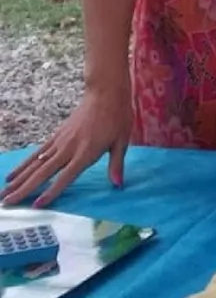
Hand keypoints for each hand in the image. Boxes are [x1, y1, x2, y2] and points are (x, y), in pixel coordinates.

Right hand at [3, 88, 130, 207]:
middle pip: (42, 172)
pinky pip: (36, 153)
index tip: (36, 205)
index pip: (65, 177)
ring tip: (4, 193)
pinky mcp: (55, 136)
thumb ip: (116, 164)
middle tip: (7, 203)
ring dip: (19, 180)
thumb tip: (118, 185)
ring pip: (35, 164)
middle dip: (24, 189)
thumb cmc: (117, 116)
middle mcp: (68, 148)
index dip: (51, 191)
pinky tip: (12, 175)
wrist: (104, 92)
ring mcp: (59, 141)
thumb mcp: (121, 140)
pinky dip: (23, 165)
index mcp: (85, 152)